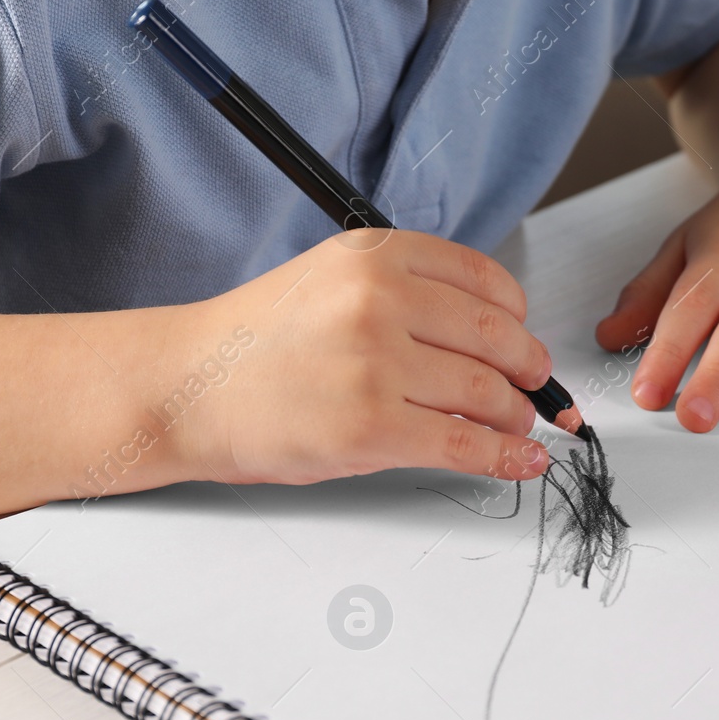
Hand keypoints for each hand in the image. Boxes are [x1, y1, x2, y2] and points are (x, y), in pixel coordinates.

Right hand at [184, 230, 551, 484]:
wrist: (184, 388)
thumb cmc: (254, 343)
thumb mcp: (329, 282)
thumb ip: (402, 294)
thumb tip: (486, 336)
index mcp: (373, 256)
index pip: (483, 279)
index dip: (517, 316)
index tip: (522, 337)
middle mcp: (379, 301)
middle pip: (496, 336)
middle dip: (528, 370)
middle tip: (534, 387)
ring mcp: (376, 365)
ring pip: (488, 393)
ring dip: (516, 417)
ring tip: (517, 428)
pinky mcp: (370, 429)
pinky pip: (465, 445)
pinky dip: (506, 458)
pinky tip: (521, 463)